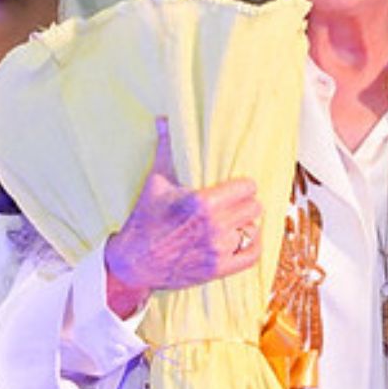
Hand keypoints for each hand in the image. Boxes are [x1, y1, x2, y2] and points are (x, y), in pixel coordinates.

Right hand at [103, 116, 262, 316]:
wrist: (133, 262)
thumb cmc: (145, 220)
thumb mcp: (155, 182)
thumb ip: (166, 148)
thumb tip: (164, 119)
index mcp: (202, 203)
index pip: (247, 188)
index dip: (242, 186)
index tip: (234, 187)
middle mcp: (214, 227)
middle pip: (254, 208)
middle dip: (244, 203)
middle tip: (234, 203)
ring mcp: (218, 250)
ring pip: (252, 229)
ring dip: (244, 224)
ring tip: (232, 220)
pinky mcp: (218, 269)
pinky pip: (252, 255)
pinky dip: (252, 245)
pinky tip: (245, 237)